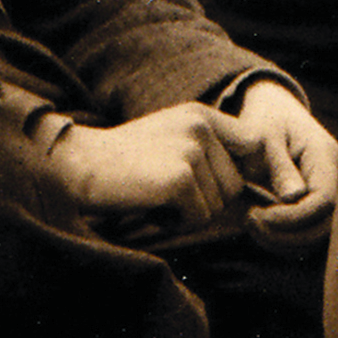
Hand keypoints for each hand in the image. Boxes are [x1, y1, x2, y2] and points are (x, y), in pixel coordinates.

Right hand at [41, 99, 256, 239]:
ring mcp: (191, 150)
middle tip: (165, 193)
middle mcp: (202, 126)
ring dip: (186, 214)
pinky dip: (173, 222)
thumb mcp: (169, 142)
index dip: (261, 171)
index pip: (255, 143)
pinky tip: (148, 205)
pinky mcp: (180, 177)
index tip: (261, 191)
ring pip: (216, 206)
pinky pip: (197, 218)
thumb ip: (208, 153)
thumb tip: (255, 186)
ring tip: (153, 196)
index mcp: (202, 115)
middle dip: (205, 201)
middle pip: (234, 186)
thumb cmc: (122, 164)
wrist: (76, 166)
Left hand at [221, 79, 337, 234]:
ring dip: (282, 240)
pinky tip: (259, 224)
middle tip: (250, 220)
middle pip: (325, 225)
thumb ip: (280, 166)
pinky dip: (283, 237)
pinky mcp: (316, 207)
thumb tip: (292, 198)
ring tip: (250, 221)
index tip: (258, 214)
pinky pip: (307, 233)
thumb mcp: (268, 137)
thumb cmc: (268, 120)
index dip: (293, 217)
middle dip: (286, 234)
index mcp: (326, 158)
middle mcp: (336, 179)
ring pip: (317, 236)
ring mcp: (329, 195)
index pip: (324, 200)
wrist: (274, 111)